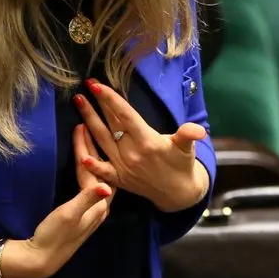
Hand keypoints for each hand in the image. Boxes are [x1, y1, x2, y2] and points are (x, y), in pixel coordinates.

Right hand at [13, 125, 111, 277]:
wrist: (42, 258)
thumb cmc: (54, 236)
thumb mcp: (70, 216)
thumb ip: (87, 200)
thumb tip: (106, 185)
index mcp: (99, 205)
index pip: (95, 169)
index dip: (88, 148)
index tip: (81, 128)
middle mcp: (100, 206)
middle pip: (99, 171)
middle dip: (91, 148)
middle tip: (83, 126)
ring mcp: (92, 209)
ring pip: (95, 176)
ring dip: (90, 157)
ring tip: (83, 138)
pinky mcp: (84, 212)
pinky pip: (90, 184)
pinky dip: (87, 169)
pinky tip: (83, 163)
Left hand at [73, 79, 209, 212]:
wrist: (178, 193)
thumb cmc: (182, 163)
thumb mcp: (187, 147)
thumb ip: (189, 135)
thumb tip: (199, 131)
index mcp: (148, 141)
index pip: (125, 115)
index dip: (110, 99)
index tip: (97, 85)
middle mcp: (132, 153)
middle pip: (110, 124)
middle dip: (96, 105)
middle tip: (84, 86)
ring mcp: (124, 166)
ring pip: (101, 140)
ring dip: (88, 121)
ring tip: (79, 103)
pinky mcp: (119, 179)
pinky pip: (102, 169)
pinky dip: (91, 163)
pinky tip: (79, 152)